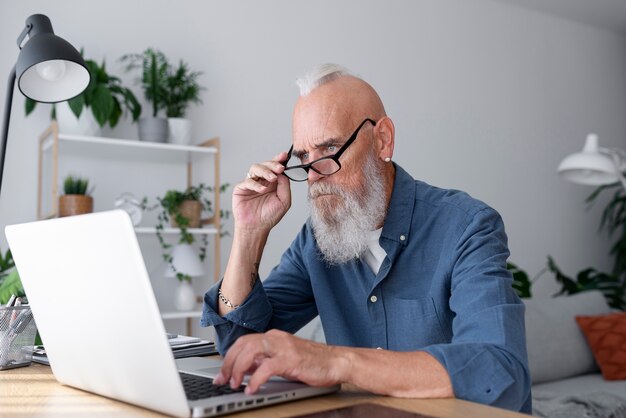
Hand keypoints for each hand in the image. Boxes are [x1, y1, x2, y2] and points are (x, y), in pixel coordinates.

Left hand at [213, 329, 346, 393]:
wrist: (337, 361)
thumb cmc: (314, 362)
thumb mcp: (285, 359)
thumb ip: (266, 361)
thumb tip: (246, 369)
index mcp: (274, 337)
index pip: (244, 342)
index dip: (229, 357)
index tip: (221, 373)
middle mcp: (276, 338)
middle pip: (243, 344)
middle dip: (228, 363)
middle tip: (222, 380)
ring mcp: (283, 347)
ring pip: (250, 351)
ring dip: (238, 369)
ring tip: (234, 384)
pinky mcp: (291, 359)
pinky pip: (266, 368)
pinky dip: (255, 380)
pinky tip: (251, 389)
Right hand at [233, 152, 290, 231]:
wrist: (257, 228)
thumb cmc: (270, 216)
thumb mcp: (284, 201)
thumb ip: (285, 186)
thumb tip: (282, 173)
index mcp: (273, 182)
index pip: (275, 167)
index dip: (279, 160)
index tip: (284, 156)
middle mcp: (262, 180)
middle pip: (265, 164)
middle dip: (273, 164)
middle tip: (279, 168)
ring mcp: (251, 183)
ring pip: (255, 168)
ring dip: (265, 171)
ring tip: (272, 179)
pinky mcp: (241, 188)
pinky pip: (247, 181)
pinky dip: (256, 184)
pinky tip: (262, 190)